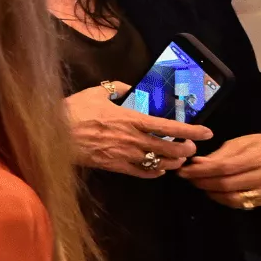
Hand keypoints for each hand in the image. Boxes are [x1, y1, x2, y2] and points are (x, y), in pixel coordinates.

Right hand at [64, 83, 208, 177]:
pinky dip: (154, 172)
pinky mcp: (114, 166)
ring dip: (173, 162)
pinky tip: (159, 170)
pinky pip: (141, 173)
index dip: (191, 131)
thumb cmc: (74, 111)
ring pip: (159, 163)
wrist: (53, 134)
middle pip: (170, 149)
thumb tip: (127, 88)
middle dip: (186, 149)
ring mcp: (124, 155)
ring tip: (179, 160)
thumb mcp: (95, 92)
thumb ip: (116, 88)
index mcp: (131, 119)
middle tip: (192, 148)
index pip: (169, 127)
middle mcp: (133, 139)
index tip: (207, 132)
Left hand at [180, 132, 260, 209]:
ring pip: (233, 198)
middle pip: (226, 184)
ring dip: (211, 193)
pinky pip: (242, 204)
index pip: (224, 167)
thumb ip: (220, 154)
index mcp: (260, 156)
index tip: (184, 171)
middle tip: (188, 179)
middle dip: (202, 182)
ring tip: (200, 185)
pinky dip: (225, 200)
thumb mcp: (243, 142)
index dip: (201, 171)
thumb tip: (197, 163)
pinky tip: (216, 193)